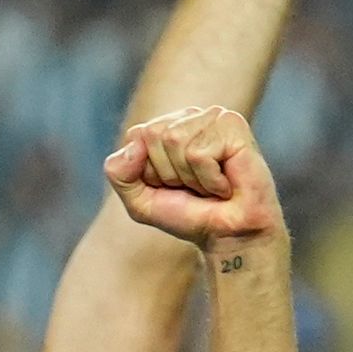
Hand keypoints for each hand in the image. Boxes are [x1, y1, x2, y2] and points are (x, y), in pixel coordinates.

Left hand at [104, 105, 282, 250]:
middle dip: (169, 173)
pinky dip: (208, 180)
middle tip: (193, 187)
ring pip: (176, 141)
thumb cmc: (189, 214)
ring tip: (209, 186)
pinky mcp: (232, 125)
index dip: (148, 172)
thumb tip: (135, 145)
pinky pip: (199, 153)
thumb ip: (120, 173)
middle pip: (153, 135)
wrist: (227, 235)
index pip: (136, 137)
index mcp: (166, 126)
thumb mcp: (139, 201)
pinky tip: (224, 185)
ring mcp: (212, 116)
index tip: (171, 186)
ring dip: (190, 177)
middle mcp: (189, 116)